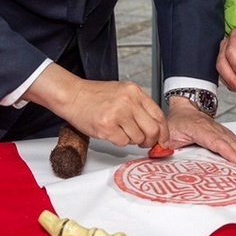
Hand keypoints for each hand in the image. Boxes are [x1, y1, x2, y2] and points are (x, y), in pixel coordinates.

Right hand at [24, 65, 168, 148]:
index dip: (164, 132)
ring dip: (132, 140)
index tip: (163, 141)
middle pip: (153, 130)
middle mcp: (128, 101)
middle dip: (151, 141)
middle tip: (145, 143)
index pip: (159, 115)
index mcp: (134, 92)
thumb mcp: (122, 92)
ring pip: (138, 138)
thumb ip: (139, 106)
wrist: (72, 95)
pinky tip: (111, 132)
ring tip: (121, 132)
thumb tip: (155, 128)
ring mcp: (117, 114)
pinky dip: (119, 141)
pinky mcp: (106, 127)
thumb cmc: (95, 96)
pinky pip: (123, 143)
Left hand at [165, 97, 235, 163]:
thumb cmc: (177, 121)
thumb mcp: (168, 132)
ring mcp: (222, 130)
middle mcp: (214, 129)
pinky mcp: (226, 134)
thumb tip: (161, 153)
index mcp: (199, 128)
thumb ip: (165, 144)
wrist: (185, 106)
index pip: (216, 141)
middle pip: (231, 144)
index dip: (228, 152)